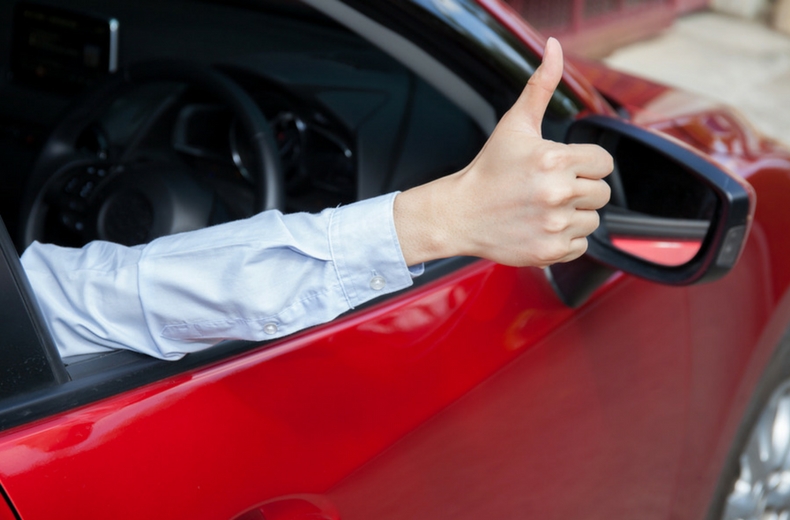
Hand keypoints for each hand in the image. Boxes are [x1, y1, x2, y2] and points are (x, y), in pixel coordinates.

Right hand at [394, 37, 612, 267]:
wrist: (459, 213)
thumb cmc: (489, 169)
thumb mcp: (515, 125)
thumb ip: (540, 87)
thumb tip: (555, 49)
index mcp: (554, 159)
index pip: (603, 163)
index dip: (584, 164)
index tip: (561, 168)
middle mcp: (557, 193)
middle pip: (602, 192)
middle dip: (579, 190)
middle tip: (548, 189)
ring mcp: (554, 225)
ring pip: (592, 220)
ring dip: (574, 215)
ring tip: (543, 209)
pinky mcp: (550, 251)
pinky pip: (581, 245)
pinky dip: (565, 239)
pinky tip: (541, 227)